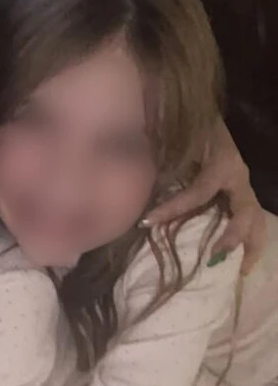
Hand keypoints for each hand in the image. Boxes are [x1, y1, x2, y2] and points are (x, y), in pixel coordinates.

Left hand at [144, 118, 265, 274]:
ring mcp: (244, 187)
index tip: (148, 221)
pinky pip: (252, 221)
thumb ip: (158, 150)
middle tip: (215, 255)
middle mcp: (239, 177)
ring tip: (242, 271)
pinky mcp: (242, 194)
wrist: (207, 115)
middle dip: (233, 236)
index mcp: (222, 163)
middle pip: (246, 212)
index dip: (175, 207)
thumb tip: (128, 162)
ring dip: (251, 246)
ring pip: (257, 220)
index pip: (199, 192)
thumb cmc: (191, 127)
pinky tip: (241, 263)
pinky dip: (249, 242)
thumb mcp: (177, 137)